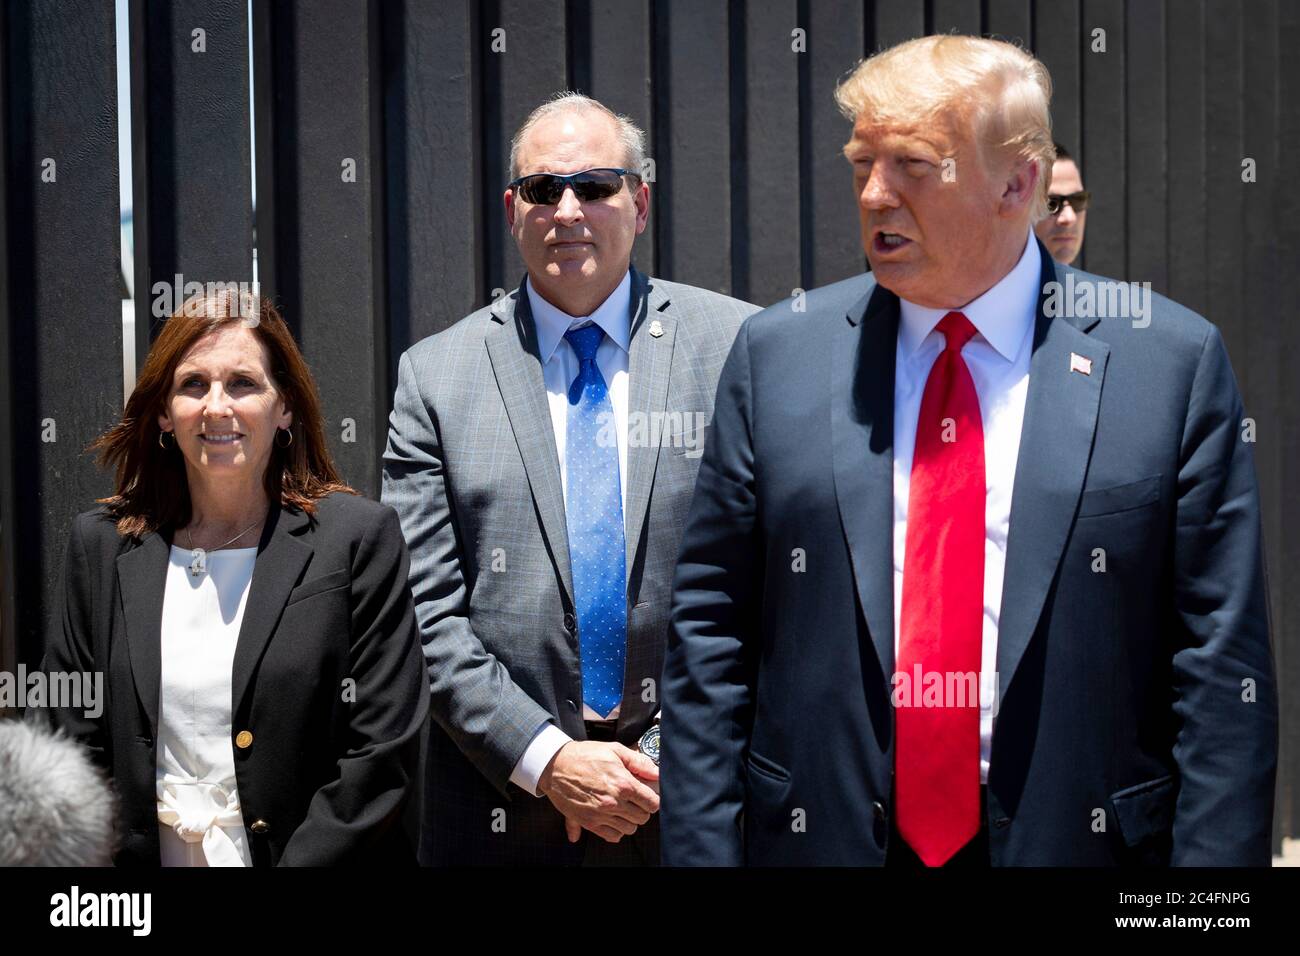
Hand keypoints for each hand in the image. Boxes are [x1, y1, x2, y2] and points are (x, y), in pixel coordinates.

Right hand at [538, 740, 659, 842]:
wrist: (555, 766)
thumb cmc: (584, 756)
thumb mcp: (614, 750)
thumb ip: (638, 762)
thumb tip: (656, 773)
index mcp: (623, 784)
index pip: (652, 803)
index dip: (653, 799)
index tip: (648, 796)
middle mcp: (614, 803)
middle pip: (642, 818)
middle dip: (642, 809)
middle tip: (635, 800)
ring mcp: (601, 815)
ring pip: (629, 829)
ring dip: (629, 820)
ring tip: (623, 808)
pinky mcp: (589, 823)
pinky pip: (612, 836)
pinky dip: (616, 830)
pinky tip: (612, 818)